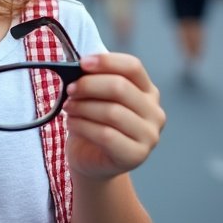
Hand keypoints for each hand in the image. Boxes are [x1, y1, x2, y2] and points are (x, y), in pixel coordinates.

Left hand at [63, 53, 165, 182]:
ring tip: (69, 108)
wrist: (91, 161)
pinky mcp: (136, 155)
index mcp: (148, 92)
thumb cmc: (93, 124)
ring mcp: (149, 136)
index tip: (82, 63)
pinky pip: (106, 135)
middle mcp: (154, 112)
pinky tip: (71, 123)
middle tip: (69, 89)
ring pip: (112, 112)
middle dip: (88, 85)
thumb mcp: (95, 98)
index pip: (133, 67)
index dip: (106, 62)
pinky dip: (82, 125)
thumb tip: (78, 67)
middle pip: (120, 87)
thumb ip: (93, 81)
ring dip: (82, 107)